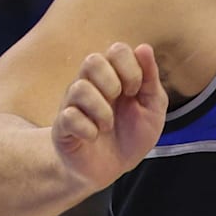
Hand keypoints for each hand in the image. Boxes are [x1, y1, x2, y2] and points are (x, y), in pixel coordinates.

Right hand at [51, 42, 167, 191]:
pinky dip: (87, 128)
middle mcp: (91, 84)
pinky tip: (94, 136)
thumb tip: (144, 48)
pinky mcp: (62, 126)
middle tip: (120, 100)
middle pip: (92, 60)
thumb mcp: (153, 107)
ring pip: (79, 88)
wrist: (114, 167)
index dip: (131, 67)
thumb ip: (151, 78)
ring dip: (102, 110)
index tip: (136, 90)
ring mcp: (73, 104)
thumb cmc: (133, 133)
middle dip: (113, 81)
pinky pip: (68, 116)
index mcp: (114, 75)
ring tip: (107, 125)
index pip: (117, 50)